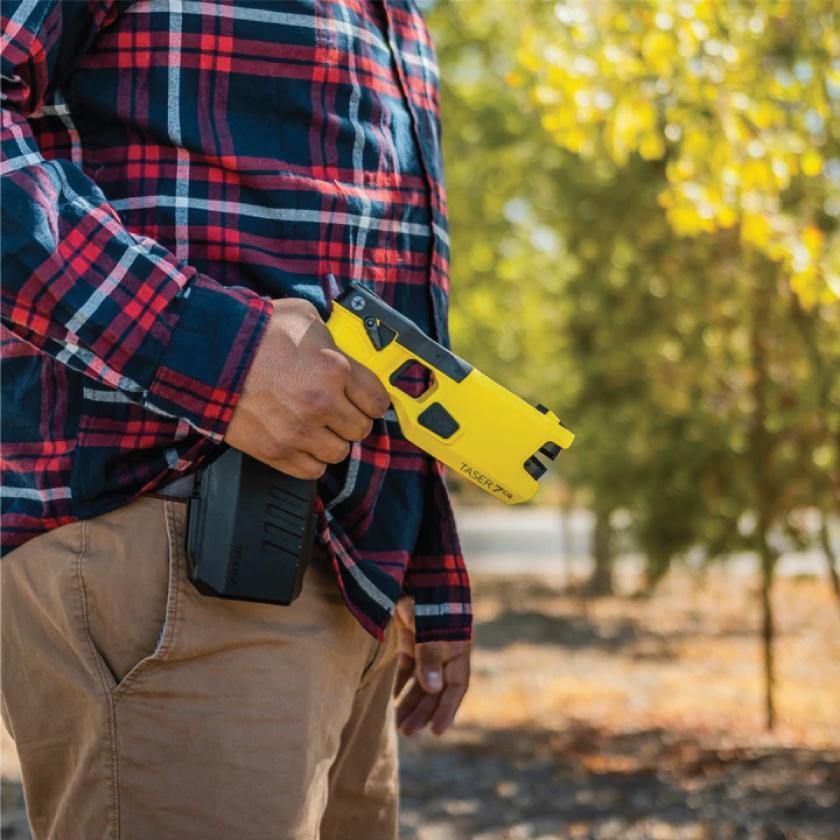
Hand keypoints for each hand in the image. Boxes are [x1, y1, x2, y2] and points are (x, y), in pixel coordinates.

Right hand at [225, 297, 389, 477]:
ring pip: (339, 453)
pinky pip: (312, 470)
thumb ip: (333, 337)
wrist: (209, 354)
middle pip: (361, 429)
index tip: (366, 401)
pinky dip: (310, 459)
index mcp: (335, 368)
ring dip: (331, 441)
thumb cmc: (254, 332)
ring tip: (318, 427)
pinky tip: (302, 442)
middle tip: (338, 412)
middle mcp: (322, 403)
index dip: (372, 400)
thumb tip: (345, 348)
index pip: (378, 400)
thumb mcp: (305, 316)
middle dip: (351, 420)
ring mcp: (300, 431)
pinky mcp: (277, 450)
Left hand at [393, 597, 470, 736]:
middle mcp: (444, 652)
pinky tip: (393, 698)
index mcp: (457, 652)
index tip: (437, 732)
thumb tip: (432, 689)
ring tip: (399, 724)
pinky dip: (401, 682)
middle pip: (436, 689)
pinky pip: (407, 666)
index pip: (455, 688)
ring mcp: (426, 645)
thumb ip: (431, 659)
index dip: (447, 710)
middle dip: (423, 711)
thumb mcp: (433, 633)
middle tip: (408, 732)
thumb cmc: (431, 604)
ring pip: (420, 681)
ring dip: (411, 701)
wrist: (418, 574)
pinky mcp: (409, 638)